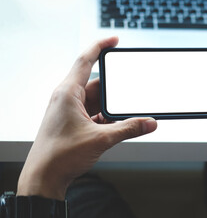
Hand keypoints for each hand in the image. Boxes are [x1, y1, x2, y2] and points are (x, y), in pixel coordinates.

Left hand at [17, 37, 157, 199]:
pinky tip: (118, 125)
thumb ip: (129, 128)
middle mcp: (67, 98)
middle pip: (97, 83)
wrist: (44, 177)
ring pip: (97, 100)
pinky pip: (95, 113)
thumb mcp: (101, 139)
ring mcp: (70, 111)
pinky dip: (107, 117)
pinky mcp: (74, 123)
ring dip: (112, 107)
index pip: (85, 60)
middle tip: (131, 90)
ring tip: (126, 114)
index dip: (100, 46)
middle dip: (115, 88)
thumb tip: (150, 123)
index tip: (114, 40)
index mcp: (68, 93)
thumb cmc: (60, 155)